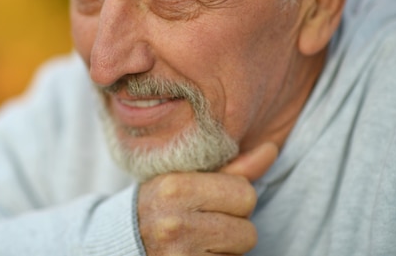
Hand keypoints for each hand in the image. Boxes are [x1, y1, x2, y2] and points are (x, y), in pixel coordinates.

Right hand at [137, 142, 277, 254]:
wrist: (124, 242)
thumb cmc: (161, 207)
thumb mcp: (186, 180)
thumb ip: (232, 169)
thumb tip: (271, 149)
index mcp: (175, 188)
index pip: (245, 193)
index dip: (234, 199)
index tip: (210, 202)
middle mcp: (175, 223)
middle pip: (248, 231)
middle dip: (233, 228)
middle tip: (204, 225)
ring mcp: (180, 255)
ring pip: (240, 255)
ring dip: (227, 250)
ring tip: (200, 241)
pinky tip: (197, 255)